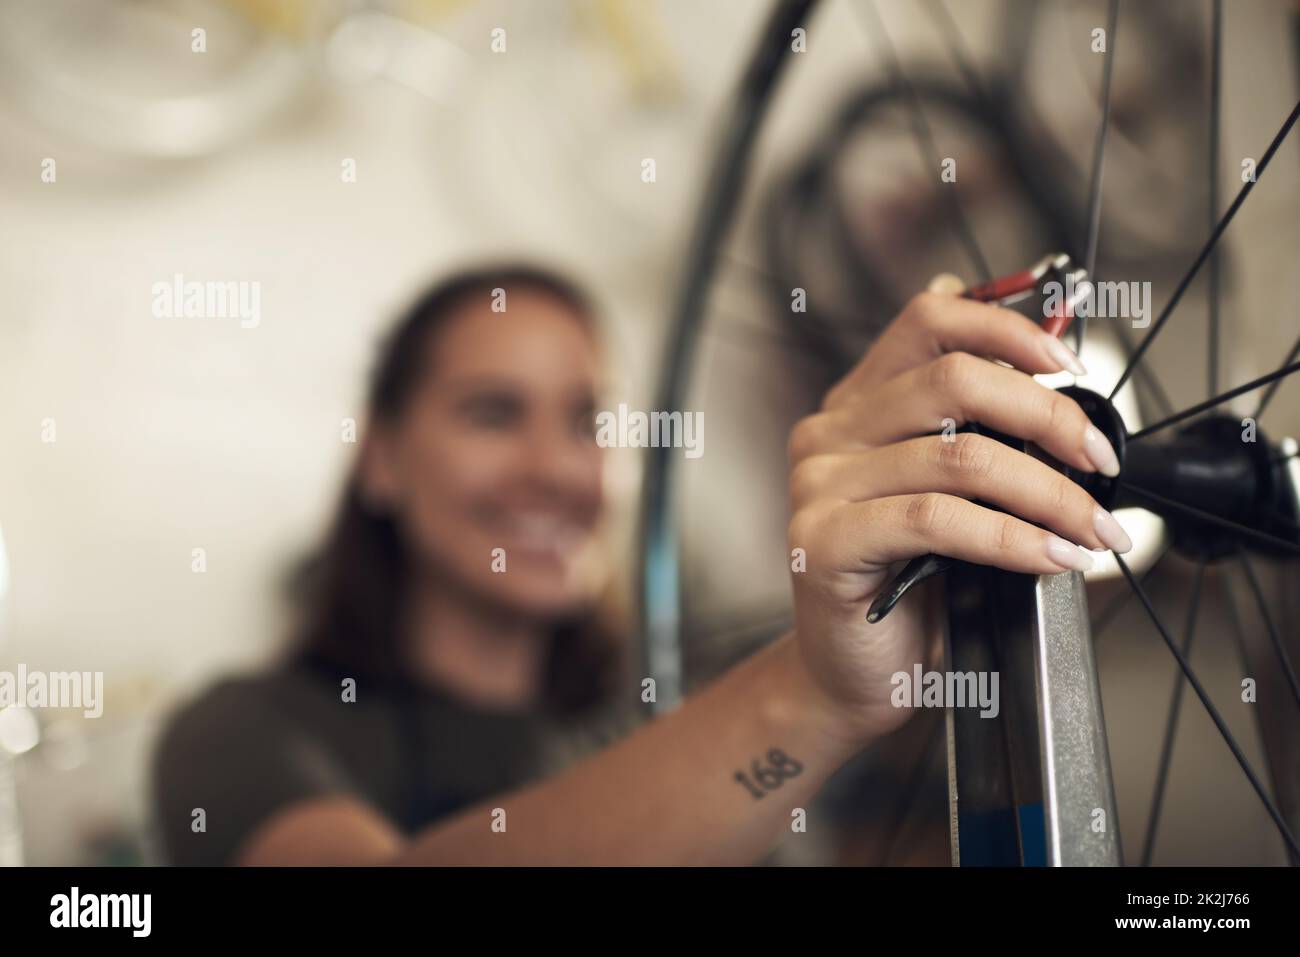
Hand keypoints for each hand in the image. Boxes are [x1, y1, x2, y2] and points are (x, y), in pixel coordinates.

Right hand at [787, 277, 1129, 741]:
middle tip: (1100, 461)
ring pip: (958, 457)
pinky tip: (1050, 557)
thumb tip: (1052, 383)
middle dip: (1048, 416)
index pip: (929, 321)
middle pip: (954, 380)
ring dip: (1049, 493)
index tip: (1069, 365)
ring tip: (1093, 529)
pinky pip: (935, 520)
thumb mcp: (949, 494)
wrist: (855, 674)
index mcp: (859, 404)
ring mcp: (818, 485)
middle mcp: (830, 433)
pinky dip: (1009, 538)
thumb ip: (976, 435)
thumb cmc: (908, 587)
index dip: (1007, 330)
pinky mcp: (821, 541)